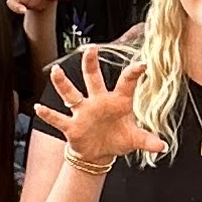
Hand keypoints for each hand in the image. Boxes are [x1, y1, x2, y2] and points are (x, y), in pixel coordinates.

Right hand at [38, 49, 147, 166]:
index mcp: (117, 101)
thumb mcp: (134, 139)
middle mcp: (98, 101)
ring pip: (71, 94)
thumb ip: (147, 140)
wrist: (99, 153)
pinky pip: (58, 119)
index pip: (126, 83)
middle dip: (91, 64)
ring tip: (56, 70)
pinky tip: (38, 108)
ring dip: (63, 83)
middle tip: (91, 49)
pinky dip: (48, 115)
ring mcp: (83, 112)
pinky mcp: (71, 126)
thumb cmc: (117, 139)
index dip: (134, 73)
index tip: (142, 64)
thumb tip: (162, 147)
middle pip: (93, 79)